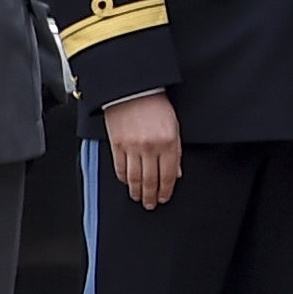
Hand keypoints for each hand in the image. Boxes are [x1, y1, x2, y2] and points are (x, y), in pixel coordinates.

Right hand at [104, 93, 184, 210]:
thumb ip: (176, 151)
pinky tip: (126, 183)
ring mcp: (131, 147)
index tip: (164, 198)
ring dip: (136, 191)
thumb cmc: (156, 104)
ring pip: (133, 178)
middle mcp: (150, 147)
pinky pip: (119, 168)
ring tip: (138, 197)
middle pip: (149, 180)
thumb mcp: (175, 127)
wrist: (134, 90)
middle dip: (151, 195)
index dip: (166, 190)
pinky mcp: (116, 145)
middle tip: (151, 204)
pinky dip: (123, 178)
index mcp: (167, 142)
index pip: (168, 175)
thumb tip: (176, 172)